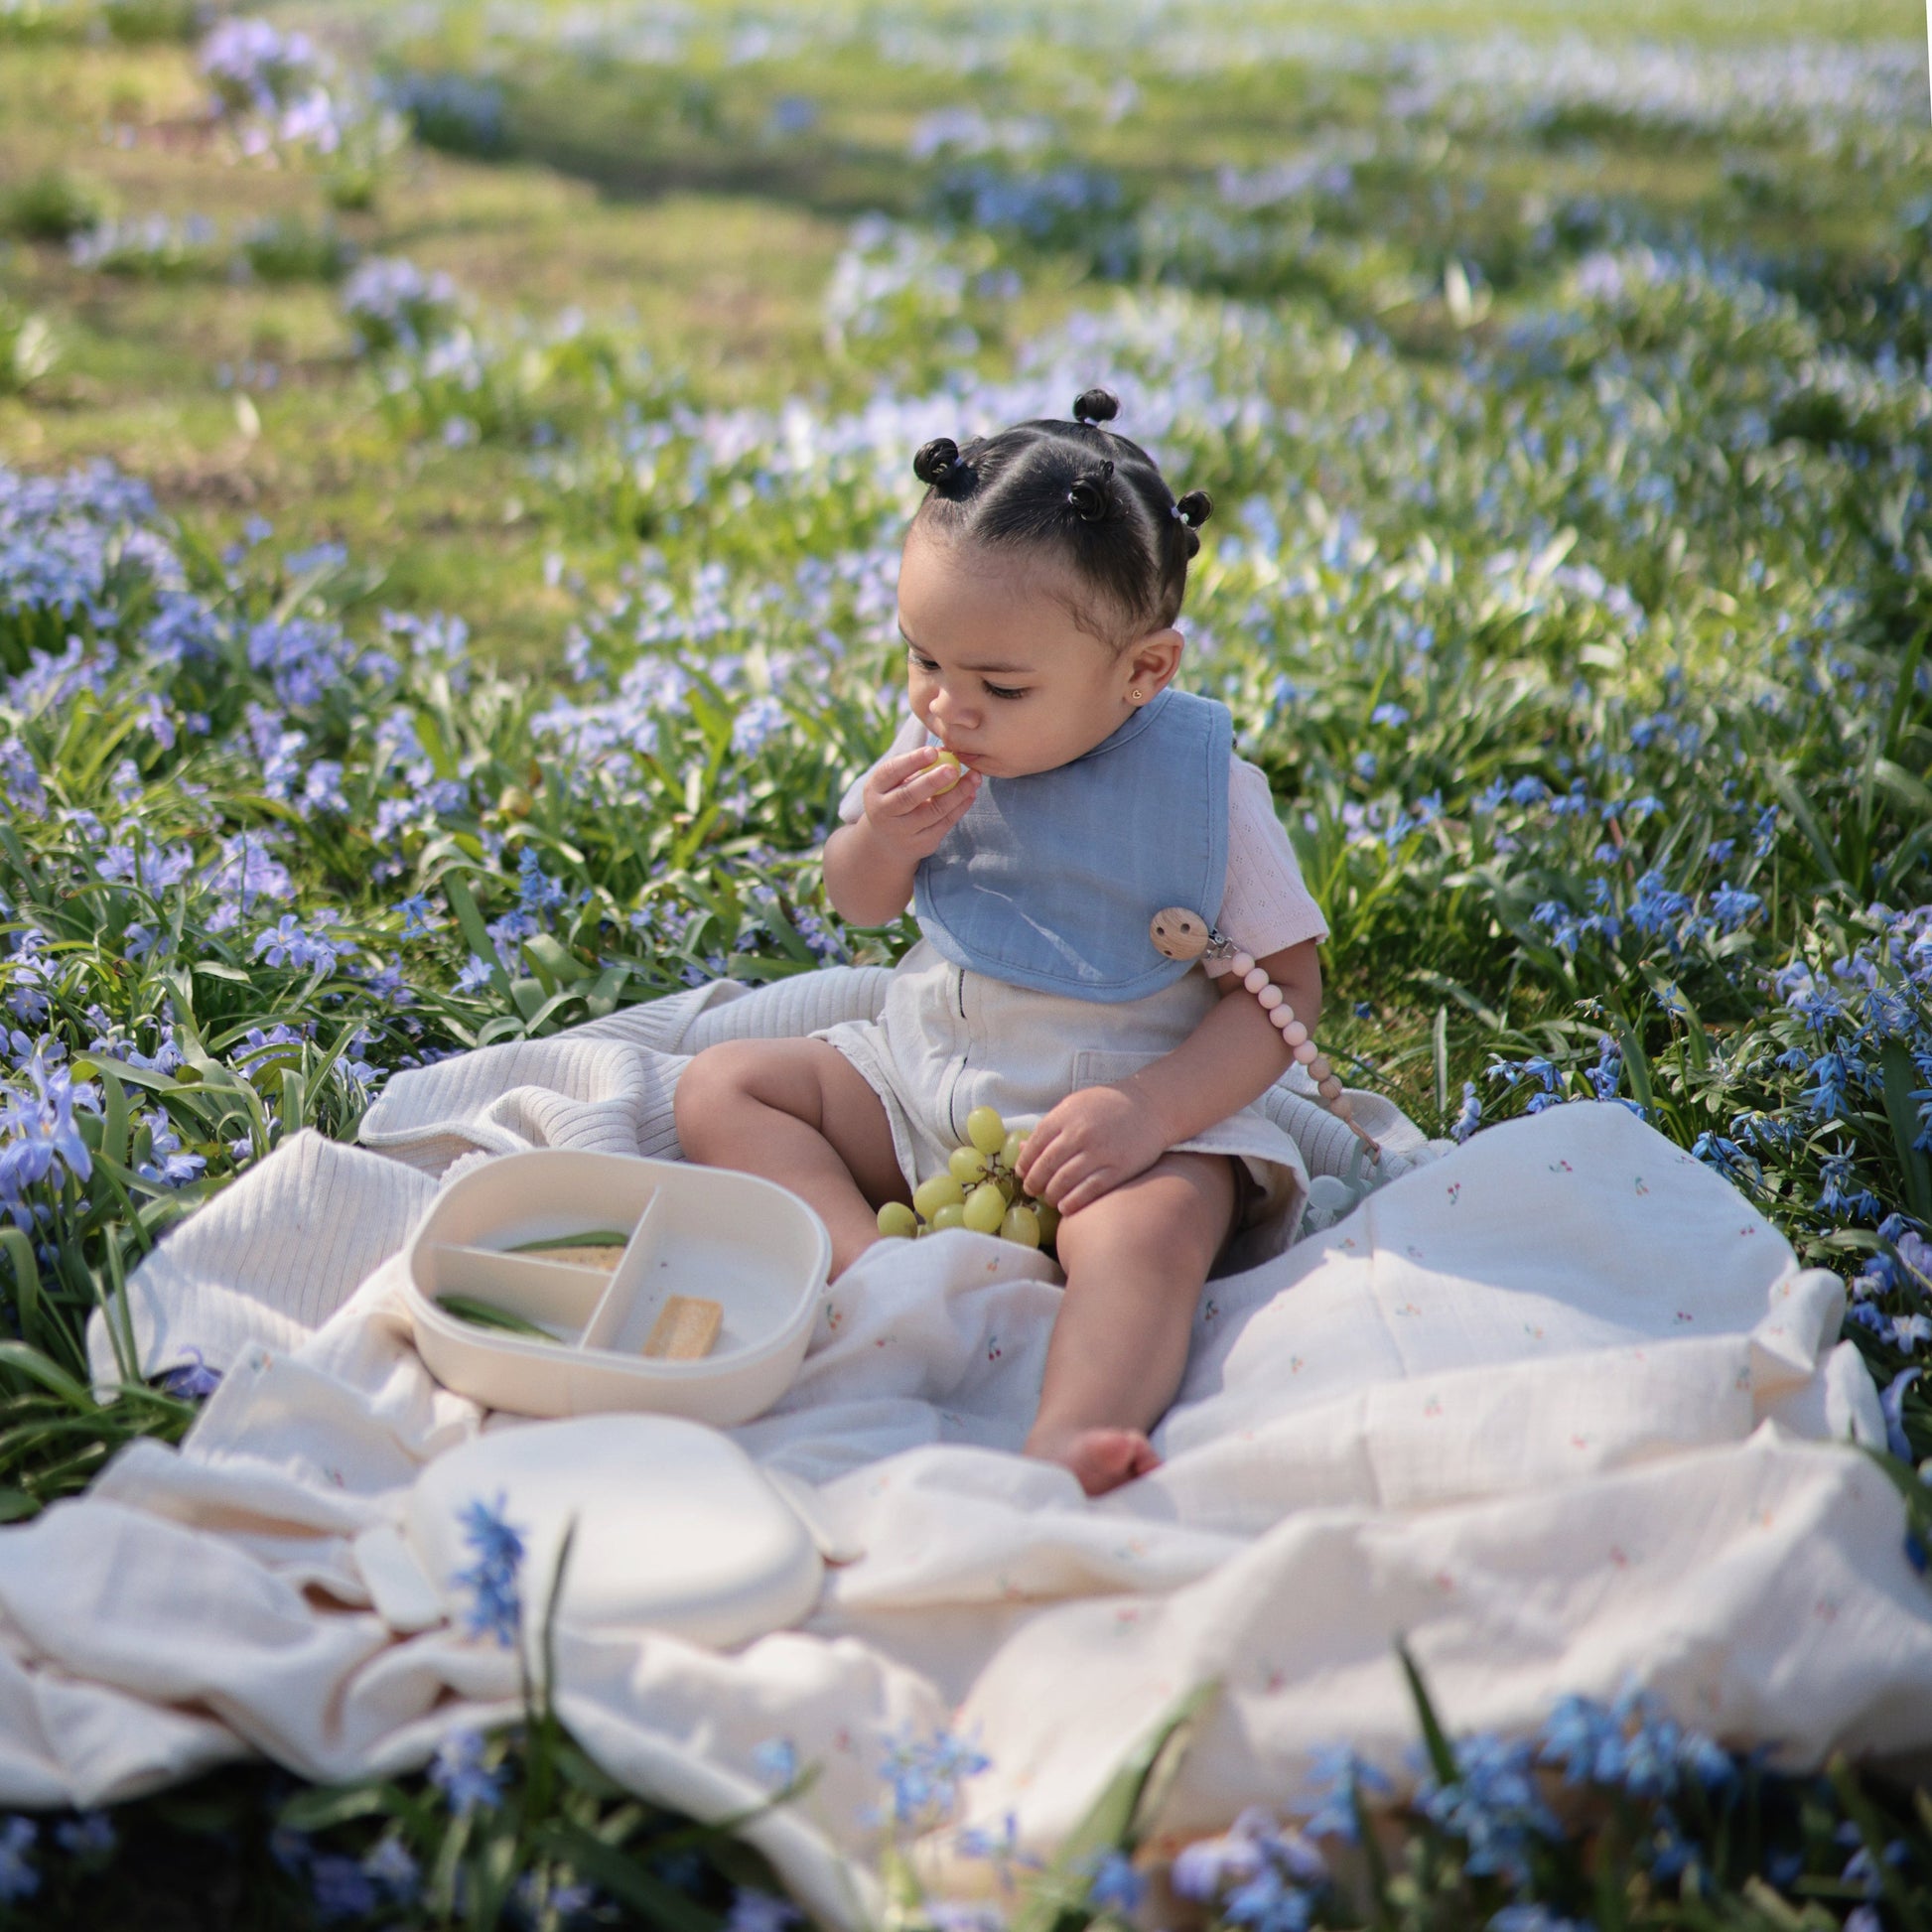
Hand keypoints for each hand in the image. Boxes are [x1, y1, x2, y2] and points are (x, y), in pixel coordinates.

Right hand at [860, 744, 981, 866]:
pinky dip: (960, 807)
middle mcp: (884, 812)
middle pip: (909, 797)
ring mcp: (903, 832)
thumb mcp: (893, 783)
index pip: (891, 773)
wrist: (885, 843)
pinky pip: (945, 824)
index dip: (912, 761)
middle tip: (954, 768)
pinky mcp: (922, 844)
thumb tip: (947, 750)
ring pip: (933, 812)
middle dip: (933, 781)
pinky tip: (971, 794)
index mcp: (874, 790)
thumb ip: (914, 766)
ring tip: (974, 778)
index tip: (932, 751)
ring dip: (956, 794)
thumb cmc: (893, 799)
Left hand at [1016, 1082, 1171, 1215]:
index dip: (1025, 1163)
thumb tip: (1021, 1148)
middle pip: (1046, 1165)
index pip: (1035, 1145)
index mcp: (1066, 1115)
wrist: (1150, 1107)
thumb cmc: (1107, 1107)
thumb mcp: (1075, 1106)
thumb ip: (1050, 1127)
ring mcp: (1100, 1152)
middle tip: (1032, 1190)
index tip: (1023, 1173)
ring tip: (1050, 1198)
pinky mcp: (1119, 1168)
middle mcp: (1080, 1133)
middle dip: (1035, 1182)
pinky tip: (1066, 1206)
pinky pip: (1088, 1191)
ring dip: (1051, 1194)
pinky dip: (1073, 1202)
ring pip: (1064, 1181)